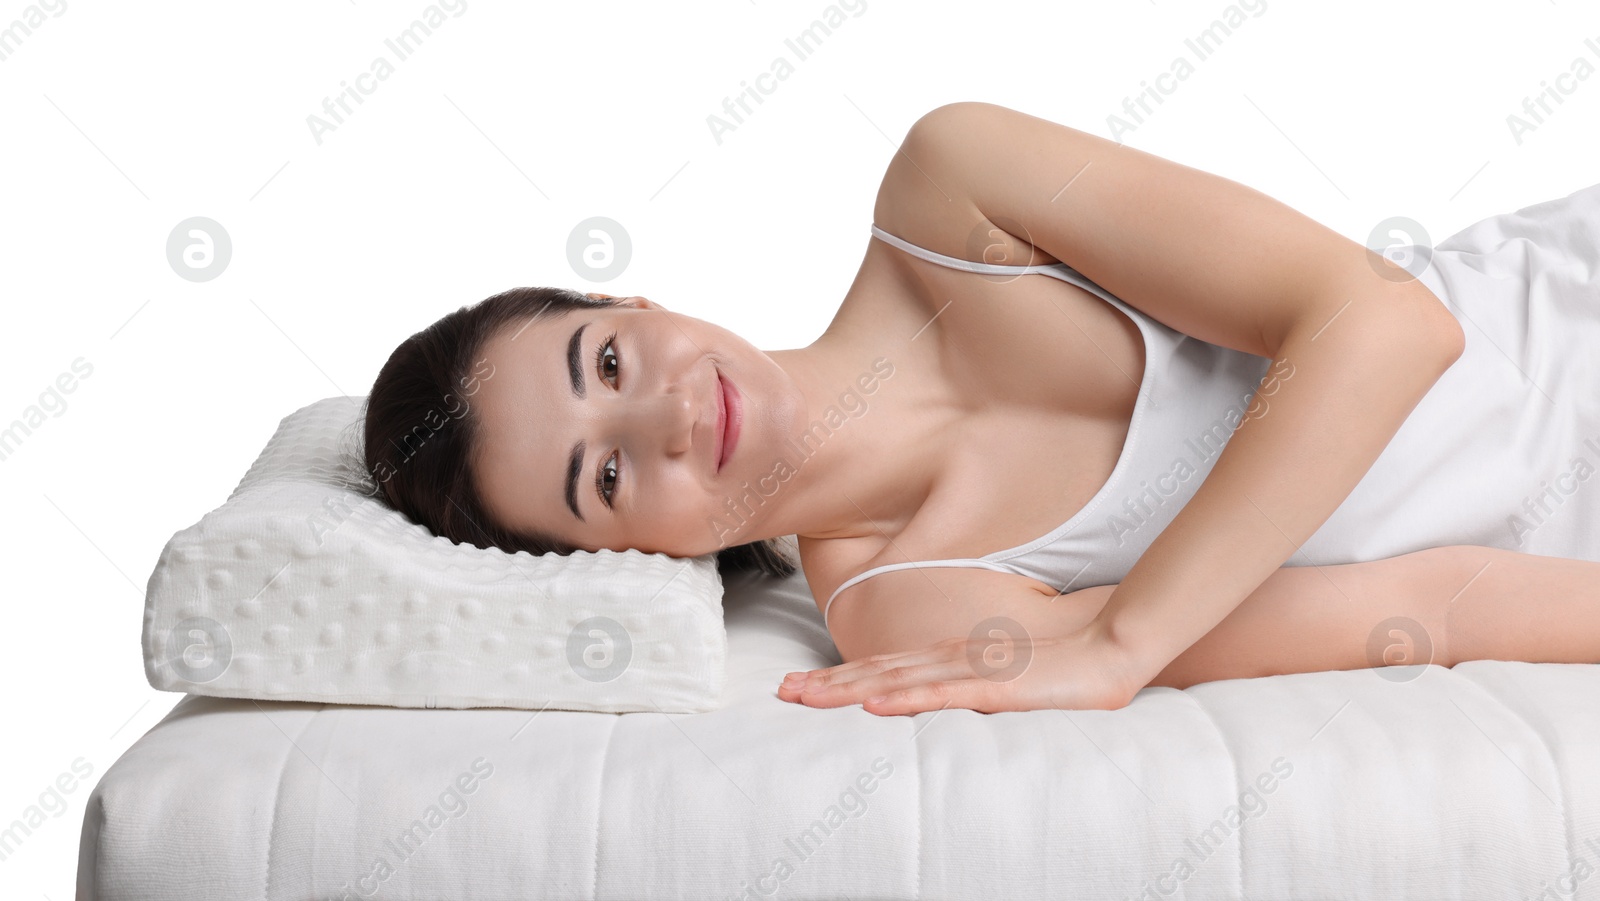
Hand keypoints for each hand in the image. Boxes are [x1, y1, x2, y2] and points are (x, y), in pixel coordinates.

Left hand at [776, 618, 1147, 714]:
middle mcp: (951, 658)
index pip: (883, 668)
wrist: (1109, 648)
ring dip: (848, 689)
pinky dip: (904, 698)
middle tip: (782, 692)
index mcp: (951, 658)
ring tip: (807, 697)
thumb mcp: (1003, 682)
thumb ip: (970, 688)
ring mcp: (970, 670)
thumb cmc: (1062, 668)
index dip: (838, 676)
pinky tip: (875, 704)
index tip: (799, 685)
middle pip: (876, 670)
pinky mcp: (995, 686)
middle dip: (826, 682)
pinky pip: (942, 694)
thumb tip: (938, 702)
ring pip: (896, 680)